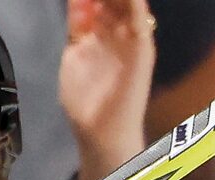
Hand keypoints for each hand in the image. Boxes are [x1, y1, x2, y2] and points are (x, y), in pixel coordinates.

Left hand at [61, 0, 156, 179]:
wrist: (102, 132)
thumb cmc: (85, 104)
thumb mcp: (72, 63)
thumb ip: (75, 35)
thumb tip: (76, 6)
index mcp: (98, 36)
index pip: (95, 4)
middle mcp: (116, 33)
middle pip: (112, 0)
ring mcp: (130, 39)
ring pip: (128, 4)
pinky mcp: (142, 48)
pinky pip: (141, 21)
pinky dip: (135, 5)